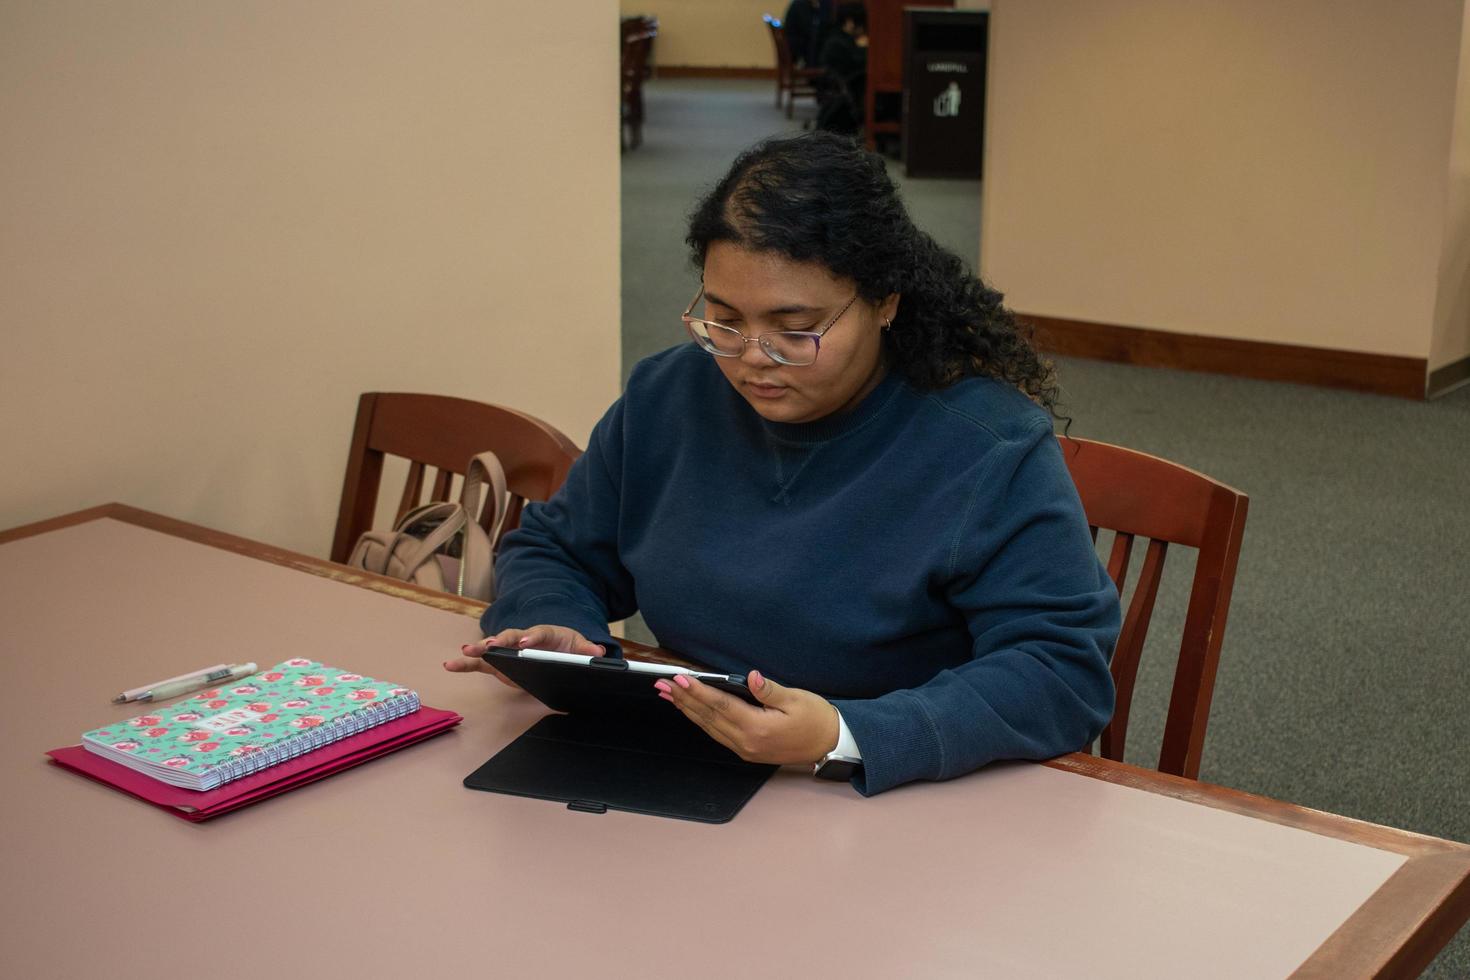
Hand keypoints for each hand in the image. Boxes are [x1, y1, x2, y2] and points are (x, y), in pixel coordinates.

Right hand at [443, 625, 606, 687]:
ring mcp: (509, 650)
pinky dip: (466, 664)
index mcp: (546, 633)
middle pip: (510, 637)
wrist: (558, 649)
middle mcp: (523, 638)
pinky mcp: (499, 662)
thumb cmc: (567, 645)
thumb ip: (588, 651)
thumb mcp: (580, 647)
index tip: (525, 642)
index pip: (539, 632)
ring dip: (478, 649)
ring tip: (464, 652)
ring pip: (492, 648)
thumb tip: (598, 653)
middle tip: (491, 646)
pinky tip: (450, 665)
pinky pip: (481, 662)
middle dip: (500, 641)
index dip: (532, 636)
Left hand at [655, 670, 838, 765]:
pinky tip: (691, 711)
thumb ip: (768, 689)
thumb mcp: (796, 699)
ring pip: (708, 727)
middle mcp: (746, 742)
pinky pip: (716, 734)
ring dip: (687, 710)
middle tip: (661, 685)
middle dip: (683, 700)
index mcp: (758, 728)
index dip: (698, 691)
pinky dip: (700, 720)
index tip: (679, 679)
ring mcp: (745, 749)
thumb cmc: (816, 719)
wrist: (829, 743)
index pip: (720, 705)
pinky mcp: (746, 750)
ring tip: (668, 696)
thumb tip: (750, 677)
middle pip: (707, 717)